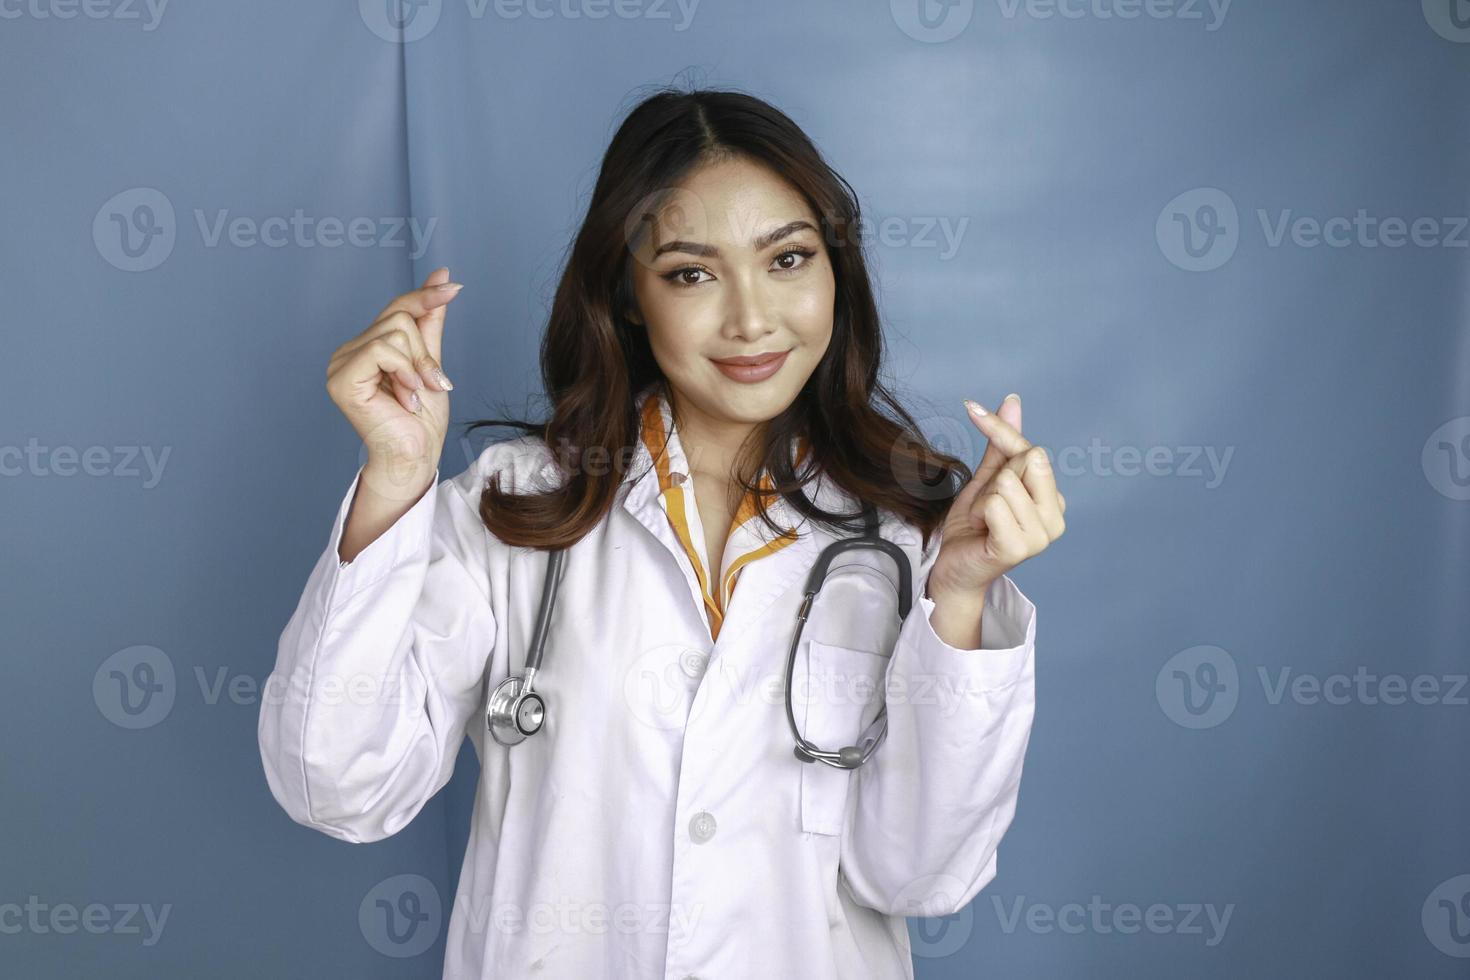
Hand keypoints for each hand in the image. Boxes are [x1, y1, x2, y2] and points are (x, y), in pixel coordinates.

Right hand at [326, 267, 461, 500]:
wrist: (416, 456)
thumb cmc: (420, 420)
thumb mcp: (431, 362)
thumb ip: (430, 322)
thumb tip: (441, 277)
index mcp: (367, 347)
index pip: (397, 308)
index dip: (425, 296)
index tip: (453, 285)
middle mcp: (349, 351)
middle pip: (398, 318)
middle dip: (424, 353)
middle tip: (428, 385)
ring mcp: (341, 364)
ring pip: (393, 333)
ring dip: (417, 367)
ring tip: (414, 395)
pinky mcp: (342, 379)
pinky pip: (381, 350)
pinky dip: (403, 371)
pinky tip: (405, 397)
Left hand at [926, 393, 1065, 602]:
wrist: (952, 565)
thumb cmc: (973, 525)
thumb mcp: (988, 478)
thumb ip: (1003, 444)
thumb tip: (1013, 401)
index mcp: (1054, 500)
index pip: (1032, 449)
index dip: (998, 429)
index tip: (970, 407)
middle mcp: (1056, 518)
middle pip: (1025, 461)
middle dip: (994, 478)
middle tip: (986, 506)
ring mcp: (1041, 536)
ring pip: (1006, 483)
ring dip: (983, 500)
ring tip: (984, 521)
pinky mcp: (1019, 549)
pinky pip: (995, 504)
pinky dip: (980, 512)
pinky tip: (982, 531)